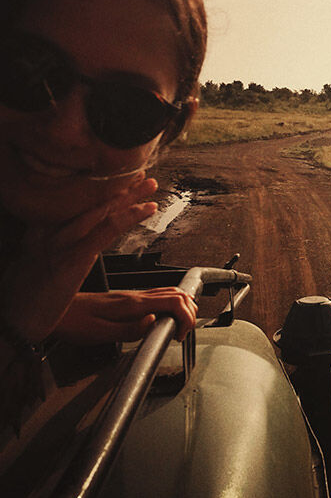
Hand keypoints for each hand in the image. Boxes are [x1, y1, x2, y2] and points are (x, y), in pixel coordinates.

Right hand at [0, 172, 159, 343]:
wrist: (8, 324)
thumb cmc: (20, 300)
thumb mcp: (28, 267)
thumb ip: (44, 250)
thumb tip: (56, 244)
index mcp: (38, 234)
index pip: (72, 203)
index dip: (96, 190)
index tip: (116, 180)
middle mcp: (49, 233)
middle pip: (88, 202)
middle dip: (117, 187)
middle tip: (140, 174)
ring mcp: (60, 245)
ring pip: (100, 211)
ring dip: (129, 195)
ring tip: (150, 184)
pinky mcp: (72, 259)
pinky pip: (106, 231)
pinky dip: (129, 217)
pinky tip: (146, 209)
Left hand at [54, 288, 197, 343]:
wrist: (58, 312)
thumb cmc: (75, 323)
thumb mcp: (100, 333)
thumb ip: (129, 329)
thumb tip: (154, 323)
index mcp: (132, 304)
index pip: (173, 302)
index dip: (185, 317)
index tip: (181, 335)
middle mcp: (136, 296)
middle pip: (177, 294)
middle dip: (189, 312)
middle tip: (184, 332)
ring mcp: (134, 296)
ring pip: (170, 292)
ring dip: (183, 306)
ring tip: (181, 325)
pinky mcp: (130, 299)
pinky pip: (159, 295)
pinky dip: (173, 303)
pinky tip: (168, 315)